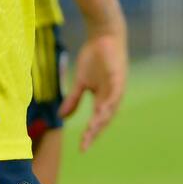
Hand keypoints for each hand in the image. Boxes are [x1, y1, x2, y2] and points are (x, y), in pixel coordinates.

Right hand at [60, 29, 127, 151]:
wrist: (102, 35)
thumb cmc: (94, 57)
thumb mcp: (81, 81)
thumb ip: (74, 99)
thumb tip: (63, 117)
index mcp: (104, 99)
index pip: (97, 121)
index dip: (90, 134)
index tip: (81, 148)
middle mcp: (112, 97)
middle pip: (104, 120)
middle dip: (94, 133)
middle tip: (85, 145)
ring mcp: (116, 88)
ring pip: (110, 110)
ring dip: (101, 121)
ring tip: (91, 132)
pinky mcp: (119, 78)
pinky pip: (115, 95)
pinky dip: (109, 105)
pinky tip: (101, 112)